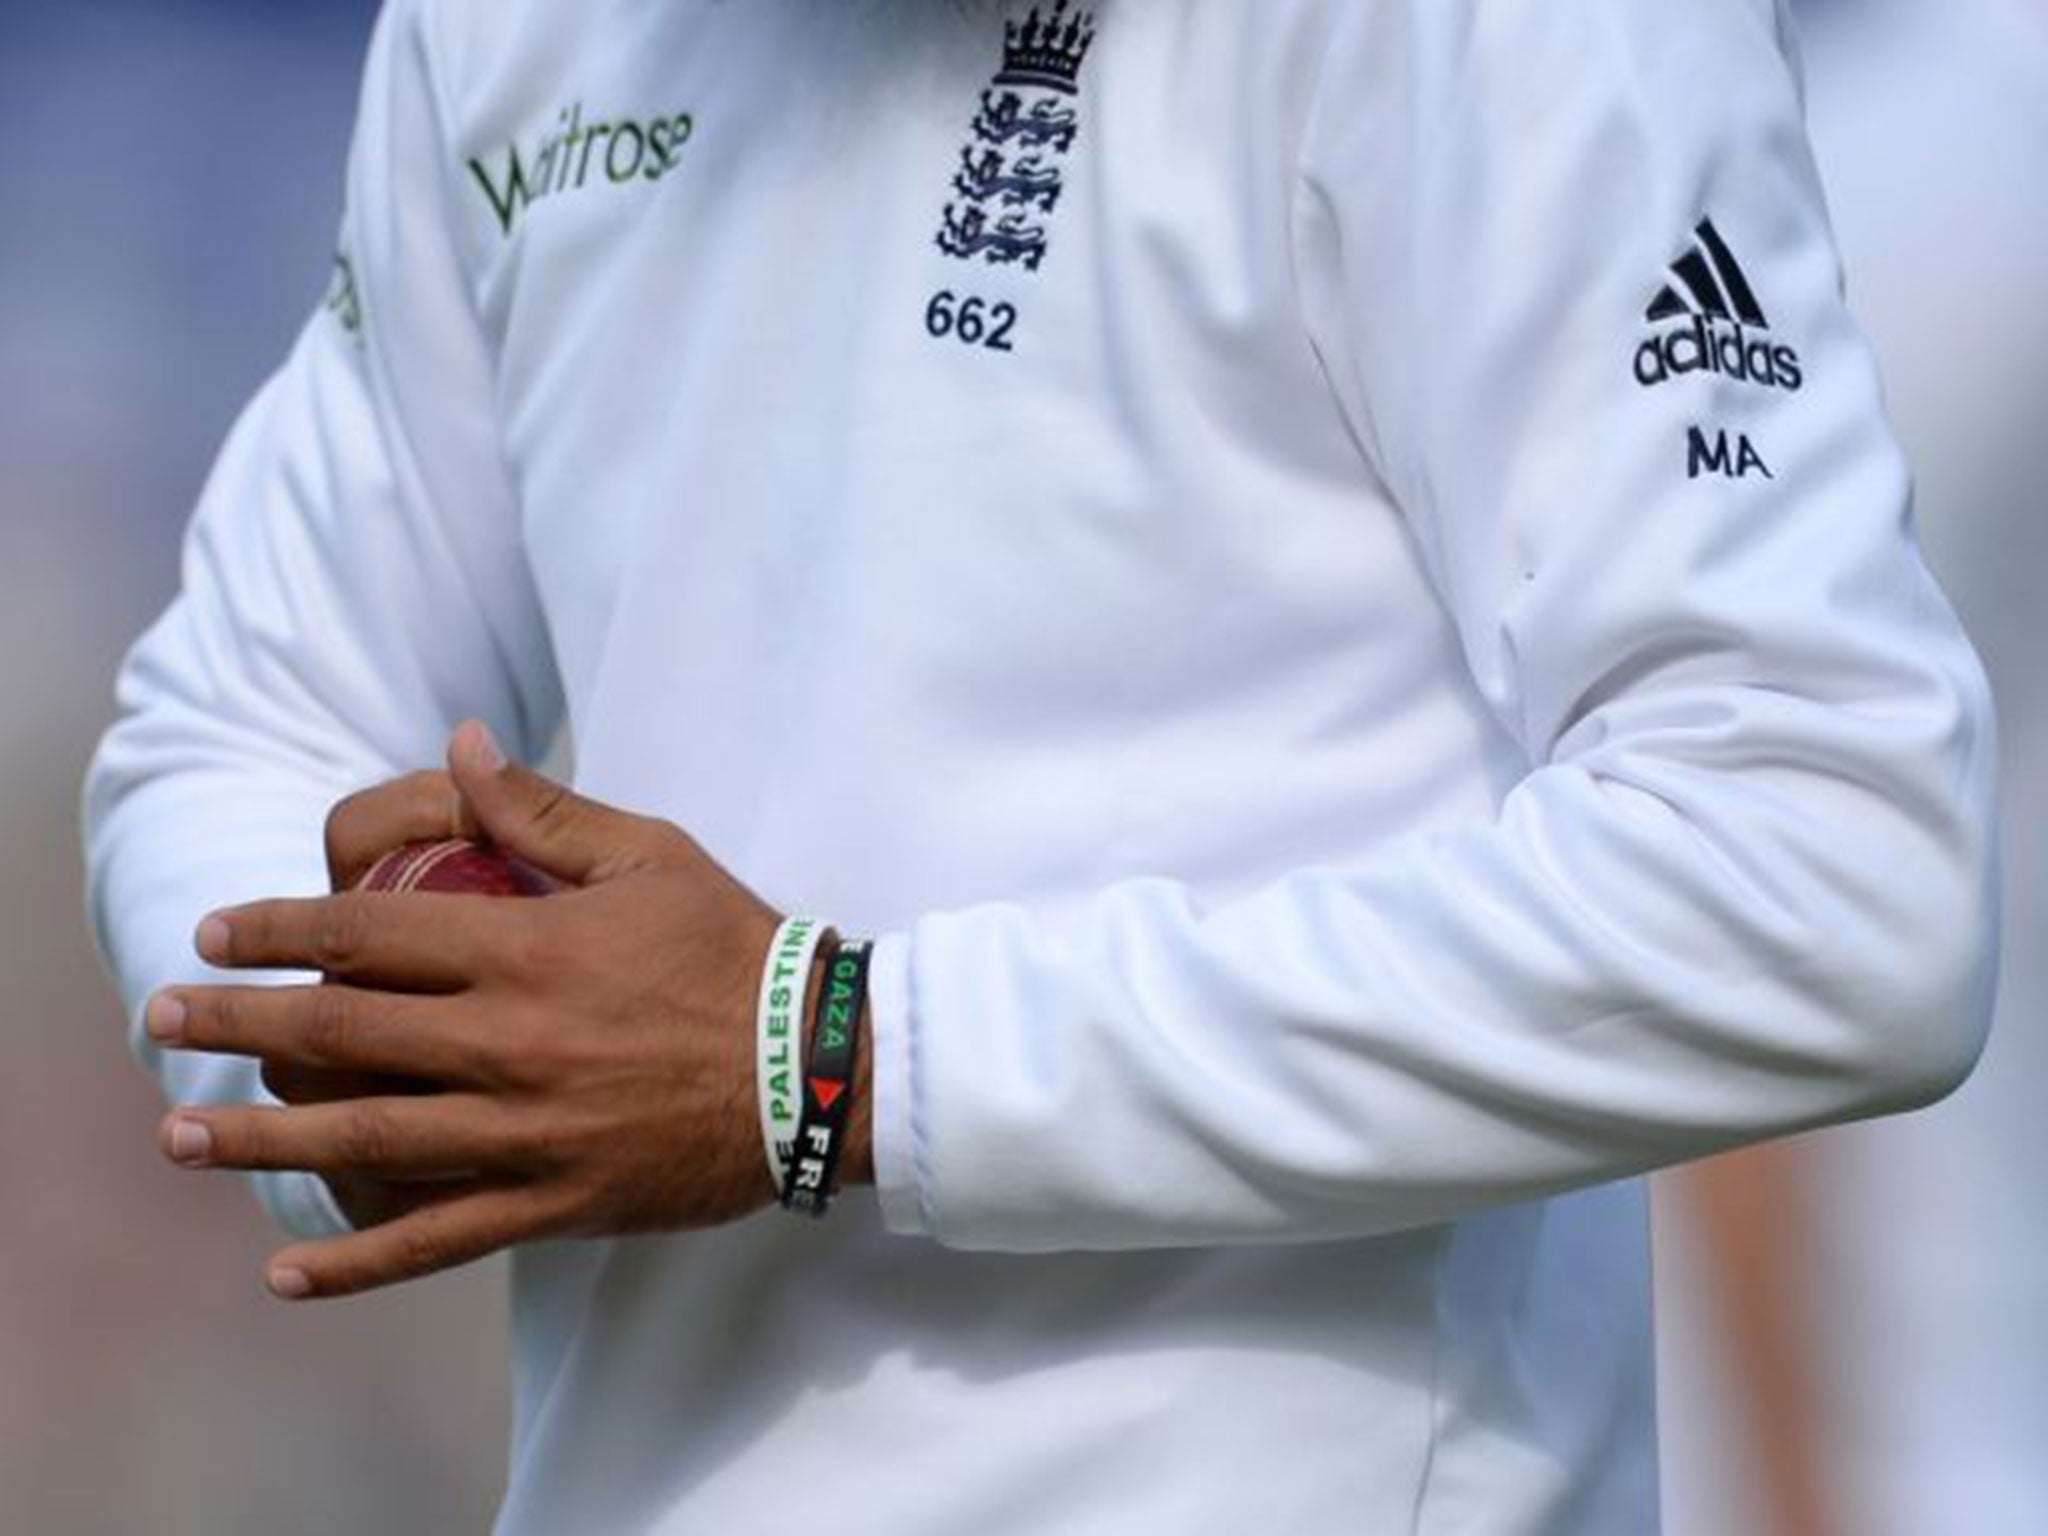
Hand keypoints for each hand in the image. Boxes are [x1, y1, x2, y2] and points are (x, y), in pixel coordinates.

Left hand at [148, 721, 862, 1299]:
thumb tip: (461, 745)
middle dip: (236, 1027)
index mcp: (526, 949)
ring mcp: (526, 1132)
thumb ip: (543, 809)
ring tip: (183, 1137)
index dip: (277, 930)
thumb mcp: (649, 856)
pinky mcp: (554, 1202)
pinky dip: (358, 1263)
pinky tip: (287, 1273)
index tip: (215, 934)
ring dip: (262, 1140)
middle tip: (161, 1023)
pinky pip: (438, 1240)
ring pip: (365, 1141)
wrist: (819, 1066)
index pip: (367, 933)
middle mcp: (508, 1042)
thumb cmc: (736, 950)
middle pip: (340, 1035)